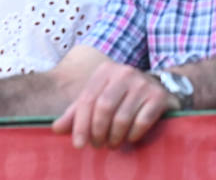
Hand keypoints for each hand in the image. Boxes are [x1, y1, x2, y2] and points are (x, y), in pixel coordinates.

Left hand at [52, 61, 175, 147]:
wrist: (159, 88)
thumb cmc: (121, 96)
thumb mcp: (98, 99)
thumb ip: (77, 113)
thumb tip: (56, 129)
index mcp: (105, 71)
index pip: (88, 99)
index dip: (81, 125)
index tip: (78, 145)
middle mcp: (125, 72)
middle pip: (104, 107)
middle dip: (98, 132)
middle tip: (98, 145)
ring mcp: (143, 83)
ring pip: (122, 117)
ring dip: (115, 137)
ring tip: (112, 144)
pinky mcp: (158, 96)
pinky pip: (142, 121)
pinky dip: (133, 134)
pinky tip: (130, 138)